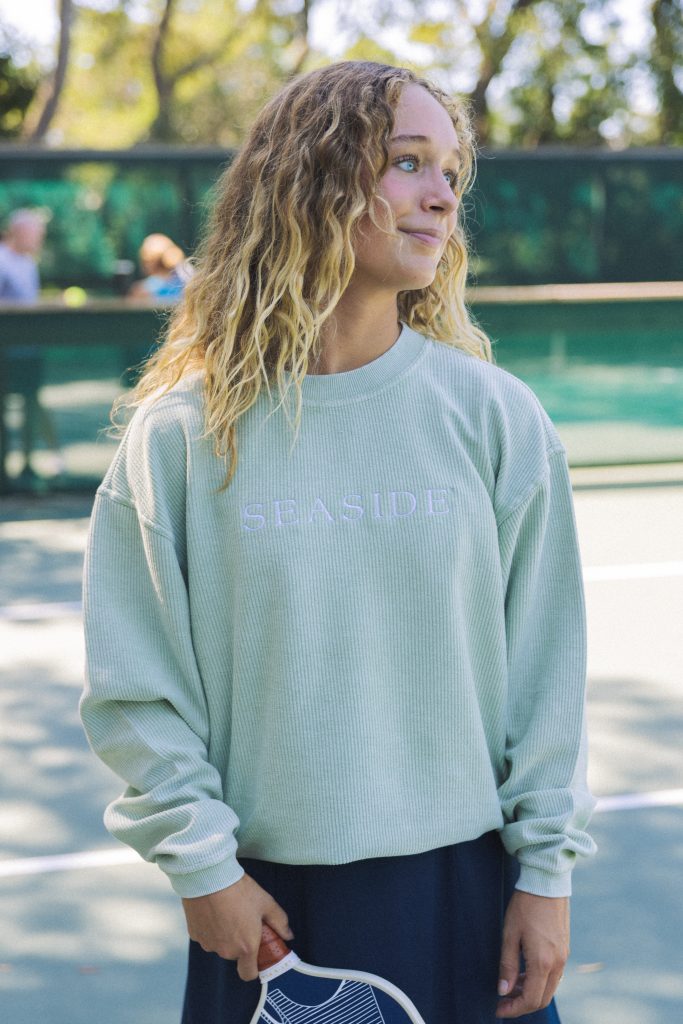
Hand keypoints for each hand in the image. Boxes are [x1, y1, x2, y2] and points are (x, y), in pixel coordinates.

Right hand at [181, 873, 293, 980]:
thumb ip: (280, 922)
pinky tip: (214, 910)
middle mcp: (226, 950)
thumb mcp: (266, 903)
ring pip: (220, 945)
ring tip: (228, 911)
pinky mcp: (195, 935)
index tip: (257, 952)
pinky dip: (211, 928)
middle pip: (235, 955)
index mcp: (246, 947)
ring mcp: (209, 944)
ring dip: (224, 935)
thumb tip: (288, 935)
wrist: (209, 878)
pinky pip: (207, 936)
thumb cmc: (240, 890)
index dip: (253, 966)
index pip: (248, 974)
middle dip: (240, 942)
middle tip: (244, 921)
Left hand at [496, 890, 568, 1018]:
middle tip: (504, 1000)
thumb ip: (508, 965)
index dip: (514, 1009)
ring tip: (512, 984)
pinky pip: (554, 975)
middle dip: (522, 1004)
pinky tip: (525, 971)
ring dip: (531, 992)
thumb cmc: (525, 906)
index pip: (531, 1000)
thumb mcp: (510, 934)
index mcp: (543, 962)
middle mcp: (557, 963)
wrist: (547, 883)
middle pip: (542, 999)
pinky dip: (539, 980)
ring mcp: (563, 957)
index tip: (499, 1008)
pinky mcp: (564, 949)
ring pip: (549, 988)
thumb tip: (503, 990)